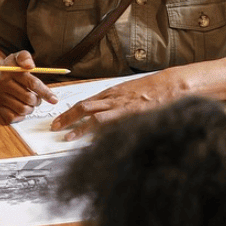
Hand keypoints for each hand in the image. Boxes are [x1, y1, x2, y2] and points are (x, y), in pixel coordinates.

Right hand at [0, 50, 58, 123]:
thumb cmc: (12, 69)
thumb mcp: (18, 58)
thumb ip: (25, 57)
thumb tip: (30, 65)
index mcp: (10, 71)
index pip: (32, 83)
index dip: (45, 92)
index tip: (54, 99)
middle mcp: (2, 84)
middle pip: (29, 98)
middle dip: (38, 100)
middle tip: (37, 98)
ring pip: (23, 109)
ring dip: (30, 108)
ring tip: (29, 103)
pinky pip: (14, 118)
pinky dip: (21, 115)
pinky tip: (21, 108)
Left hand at [51, 71, 177, 139]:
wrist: (171, 85)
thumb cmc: (154, 89)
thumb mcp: (131, 93)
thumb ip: (118, 102)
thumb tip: (106, 114)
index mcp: (112, 92)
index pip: (85, 102)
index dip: (70, 112)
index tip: (59, 119)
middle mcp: (113, 98)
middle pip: (83, 107)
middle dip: (67, 117)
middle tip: (54, 127)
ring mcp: (121, 107)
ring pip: (93, 115)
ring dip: (78, 126)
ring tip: (66, 136)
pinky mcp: (130, 115)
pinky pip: (110, 123)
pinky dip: (99, 132)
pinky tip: (90, 140)